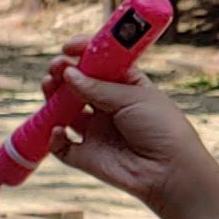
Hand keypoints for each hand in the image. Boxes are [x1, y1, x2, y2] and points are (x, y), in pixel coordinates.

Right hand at [47, 66, 218, 218]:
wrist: (170, 171)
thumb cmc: (161, 127)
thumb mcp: (133, 97)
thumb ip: (98, 87)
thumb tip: (69, 73)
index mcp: (125, 86)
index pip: (99, 64)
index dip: (83, 53)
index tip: (68, 47)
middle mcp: (108, 107)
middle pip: (77, 86)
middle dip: (62, 74)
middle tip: (56, 69)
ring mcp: (96, 131)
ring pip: (64, 112)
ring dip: (53, 98)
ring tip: (49, 87)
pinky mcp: (86, 156)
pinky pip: (62, 145)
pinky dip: (54, 136)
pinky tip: (60, 129)